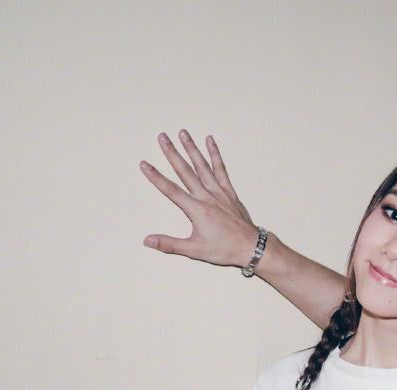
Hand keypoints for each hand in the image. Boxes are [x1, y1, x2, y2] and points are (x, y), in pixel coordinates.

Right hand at [140, 129, 258, 266]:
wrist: (252, 247)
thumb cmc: (224, 250)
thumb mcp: (195, 250)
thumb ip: (170, 244)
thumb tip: (147, 240)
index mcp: (197, 210)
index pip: (171, 190)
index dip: (156, 177)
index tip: (144, 163)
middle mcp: (207, 197)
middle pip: (185, 171)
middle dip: (172, 153)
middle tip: (162, 137)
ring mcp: (220, 192)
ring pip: (203, 166)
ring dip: (192, 148)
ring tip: (183, 133)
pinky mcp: (230, 192)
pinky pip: (221, 169)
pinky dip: (215, 154)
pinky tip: (210, 141)